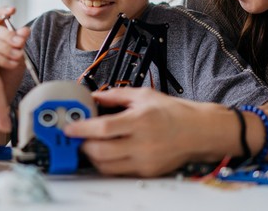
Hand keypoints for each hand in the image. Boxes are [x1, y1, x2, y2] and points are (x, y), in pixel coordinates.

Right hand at [0, 7, 29, 68]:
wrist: (6, 90)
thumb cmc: (11, 72)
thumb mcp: (20, 53)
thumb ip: (20, 41)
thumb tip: (25, 30)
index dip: (3, 11)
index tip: (13, 10)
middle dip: (9, 35)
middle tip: (21, 43)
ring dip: (8, 49)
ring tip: (19, 57)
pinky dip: (4, 59)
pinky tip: (13, 64)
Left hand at [63, 88, 216, 176]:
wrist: (198, 131)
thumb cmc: (173, 112)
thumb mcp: (144, 95)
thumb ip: (116, 95)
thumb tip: (94, 96)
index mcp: (140, 120)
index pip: (104, 128)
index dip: (82, 129)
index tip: (69, 128)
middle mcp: (142, 143)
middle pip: (101, 151)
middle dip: (82, 145)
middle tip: (76, 138)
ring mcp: (144, 160)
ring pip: (107, 166)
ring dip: (92, 157)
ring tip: (88, 145)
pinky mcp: (147, 172)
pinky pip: (118, 173)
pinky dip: (106, 165)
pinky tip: (104, 154)